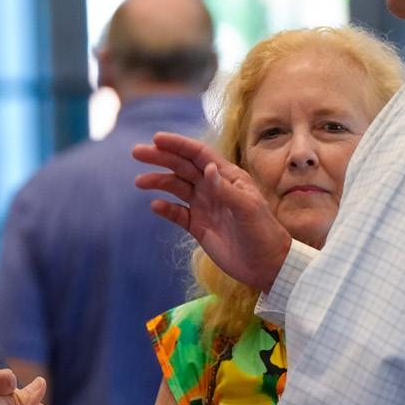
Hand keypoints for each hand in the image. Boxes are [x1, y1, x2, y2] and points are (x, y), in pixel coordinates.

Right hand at [133, 131, 290, 292]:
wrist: (266, 266)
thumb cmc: (262, 232)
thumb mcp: (247, 208)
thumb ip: (225, 189)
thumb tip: (207, 168)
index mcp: (227, 176)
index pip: (199, 154)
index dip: (178, 144)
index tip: (157, 139)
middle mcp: (213, 187)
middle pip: (182, 166)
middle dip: (160, 158)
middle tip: (137, 152)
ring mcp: (204, 206)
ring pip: (176, 187)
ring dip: (158, 181)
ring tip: (140, 182)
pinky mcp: (198, 227)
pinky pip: (177, 213)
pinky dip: (165, 209)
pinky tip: (155, 206)